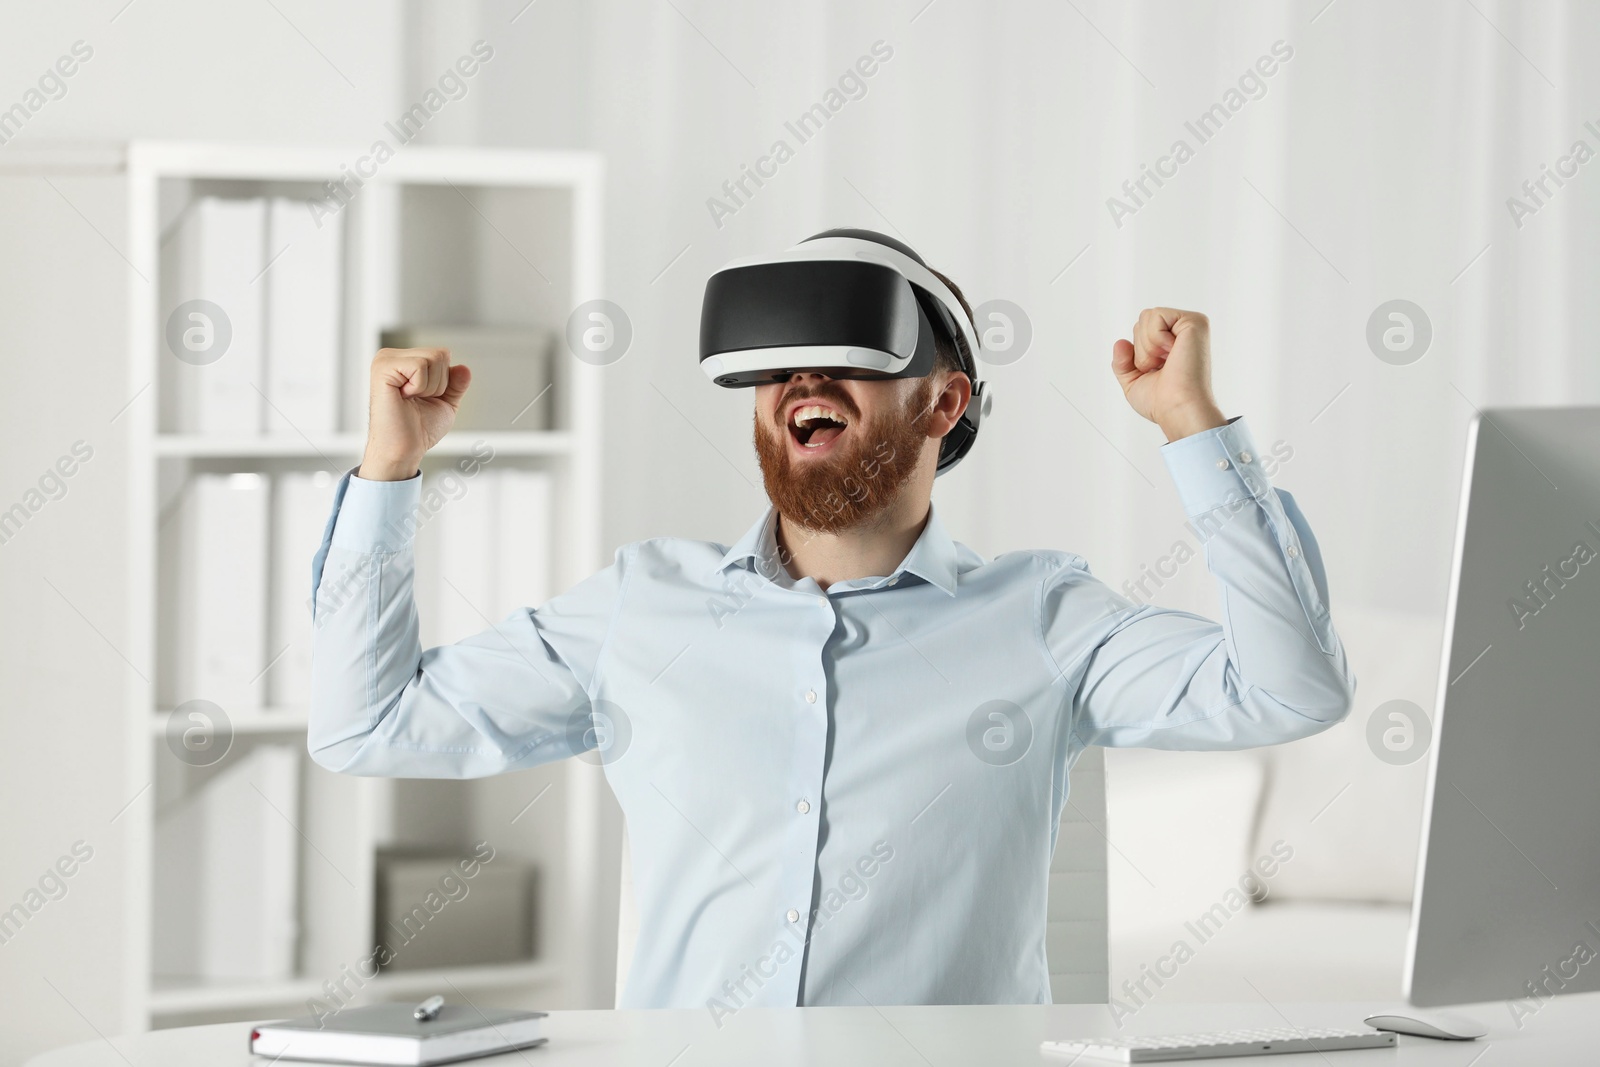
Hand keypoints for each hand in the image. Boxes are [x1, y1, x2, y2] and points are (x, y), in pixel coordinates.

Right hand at [358, 348, 471, 480]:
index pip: (442, 355)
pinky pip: (420, 366)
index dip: (444, 382)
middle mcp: (391, 356)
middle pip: (440, 354)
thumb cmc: (418, 429)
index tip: (424, 399)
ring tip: (409, 400)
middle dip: (439, 383)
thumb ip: (455, 383)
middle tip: (416, 401)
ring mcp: (385, 359)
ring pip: (433, 358)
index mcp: (403, 361)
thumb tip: (464, 368)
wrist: (404, 449)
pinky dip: (420, 386)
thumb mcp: (445, 402)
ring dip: (430, 387)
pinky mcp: (383, 367)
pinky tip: (403, 397)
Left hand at [1111, 307, 1226, 441]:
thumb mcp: (1133, 381)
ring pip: (1147, 316)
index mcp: (1172, 344)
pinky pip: (1156, 315)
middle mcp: (1183, 332)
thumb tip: (1120, 342)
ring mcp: (1191, 326)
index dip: (1138, 352)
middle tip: (1160, 367)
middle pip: (1142, 320)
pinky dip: (1155, 337)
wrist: (1177, 408)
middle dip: (1141, 348)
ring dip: (1147, 345)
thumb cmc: (1161, 402)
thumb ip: (1122, 362)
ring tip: (1166, 361)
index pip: (1140, 330)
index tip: (1155, 371)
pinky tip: (1172, 352)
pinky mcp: (1195, 322)